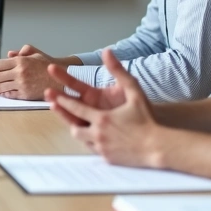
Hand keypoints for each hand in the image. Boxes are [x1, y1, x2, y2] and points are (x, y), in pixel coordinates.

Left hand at [0, 44, 62, 99]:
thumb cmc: (48, 66)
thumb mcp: (35, 53)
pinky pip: (11, 94)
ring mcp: (22, 84)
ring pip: (2, 87)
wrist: (61, 79)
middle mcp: (19, 73)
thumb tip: (9, 55)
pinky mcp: (25, 95)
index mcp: (20, 61)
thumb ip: (21, 52)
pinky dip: (3, 94)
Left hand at [43, 49, 161, 167]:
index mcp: (101, 118)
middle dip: (64, 116)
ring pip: (81, 139)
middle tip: (55, 108)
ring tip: (75, 122)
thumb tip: (107, 52)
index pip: (75, 108)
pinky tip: (92, 137)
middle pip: (73, 125)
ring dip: (77, 130)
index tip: (52, 96)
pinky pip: (92, 149)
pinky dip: (90, 142)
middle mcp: (98, 133)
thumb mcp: (134, 91)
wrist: (158, 147)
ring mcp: (102, 148)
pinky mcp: (107, 158)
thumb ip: (119, 71)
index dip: (62, 101)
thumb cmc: (147, 118)